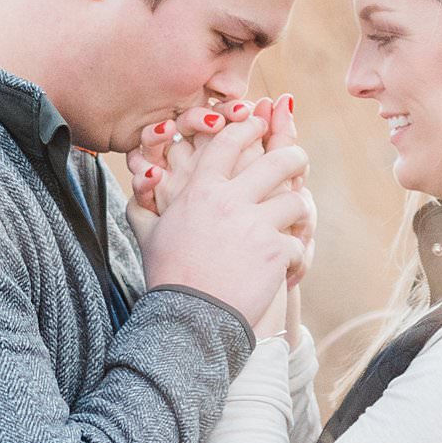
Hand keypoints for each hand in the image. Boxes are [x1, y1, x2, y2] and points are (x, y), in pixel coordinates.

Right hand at [141, 111, 310, 330]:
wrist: (188, 319)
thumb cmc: (167, 277)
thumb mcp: (147, 234)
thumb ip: (144, 202)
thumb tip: (143, 177)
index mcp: (200, 191)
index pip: (229, 142)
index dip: (248, 126)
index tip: (259, 123)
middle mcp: (230, 201)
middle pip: (277, 161)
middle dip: (293, 155)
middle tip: (298, 159)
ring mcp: (255, 225)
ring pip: (296, 200)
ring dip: (298, 211)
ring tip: (295, 222)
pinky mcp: (274, 252)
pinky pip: (298, 242)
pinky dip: (296, 255)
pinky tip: (288, 266)